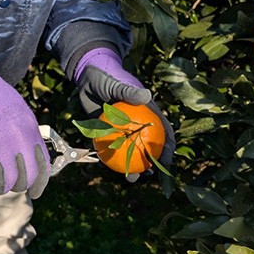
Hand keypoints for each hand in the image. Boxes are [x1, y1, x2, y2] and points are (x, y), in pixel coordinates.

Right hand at [0, 55, 49, 196]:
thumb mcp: (20, 110)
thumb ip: (26, 132)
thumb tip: (31, 154)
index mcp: (31, 129)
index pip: (44, 166)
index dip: (40, 184)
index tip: (35, 193)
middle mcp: (20, 139)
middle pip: (26, 178)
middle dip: (17, 187)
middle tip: (7, 185)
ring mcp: (1, 143)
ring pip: (6, 183)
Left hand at [73, 47, 174, 165]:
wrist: (85, 76)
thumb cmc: (106, 76)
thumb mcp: (117, 83)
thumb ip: (129, 91)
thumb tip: (147, 95)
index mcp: (147, 111)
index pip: (163, 130)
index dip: (168, 147)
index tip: (166, 162)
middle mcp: (137, 121)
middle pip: (149, 145)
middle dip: (151, 162)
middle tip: (146, 175)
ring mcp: (123, 128)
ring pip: (130, 150)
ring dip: (131, 165)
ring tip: (130, 177)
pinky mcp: (108, 131)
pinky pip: (112, 148)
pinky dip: (112, 158)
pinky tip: (110, 169)